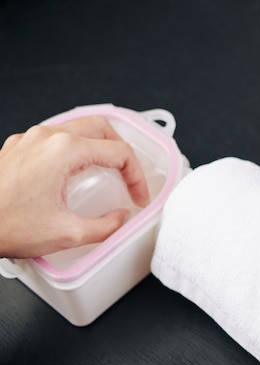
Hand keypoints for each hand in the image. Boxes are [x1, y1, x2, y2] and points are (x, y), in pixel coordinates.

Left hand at [0, 116, 149, 257]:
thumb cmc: (5, 224)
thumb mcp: (68, 233)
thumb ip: (107, 226)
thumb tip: (120, 219)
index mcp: (65, 150)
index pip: (119, 152)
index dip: (137, 176)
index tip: (138, 196)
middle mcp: (48, 137)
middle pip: (101, 128)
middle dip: (122, 151)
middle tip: (128, 175)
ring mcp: (30, 139)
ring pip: (77, 128)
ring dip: (98, 147)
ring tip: (105, 172)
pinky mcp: (17, 148)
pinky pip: (55, 138)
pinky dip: (74, 151)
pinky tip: (72, 174)